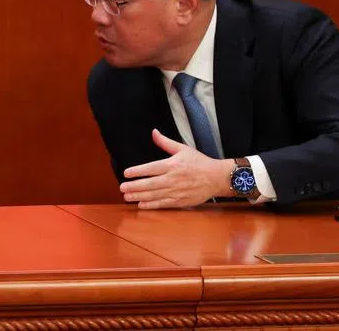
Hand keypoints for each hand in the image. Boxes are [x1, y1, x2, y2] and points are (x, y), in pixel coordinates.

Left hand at [119, 129, 233, 208]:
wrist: (217, 178)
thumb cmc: (199, 162)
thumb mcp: (183, 149)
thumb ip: (165, 142)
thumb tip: (153, 132)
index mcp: (173, 165)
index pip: (151, 168)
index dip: (138, 171)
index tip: (126, 173)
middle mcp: (173, 179)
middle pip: (150, 184)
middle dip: (135, 186)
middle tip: (122, 188)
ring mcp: (177, 191)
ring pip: (155, 195)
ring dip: (139, 196)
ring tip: (127, 196)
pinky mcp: (181, 201)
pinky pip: (163, 204)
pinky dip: (152, 205)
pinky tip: (141, 205)